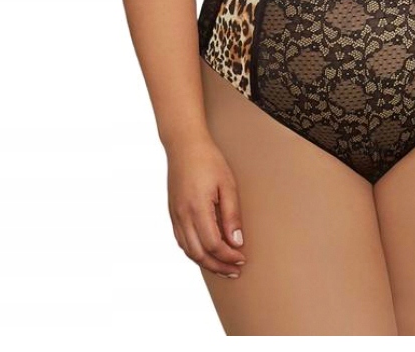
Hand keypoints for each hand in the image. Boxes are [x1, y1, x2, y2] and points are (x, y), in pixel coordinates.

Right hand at [166, 134, 246, 278]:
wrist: (184, 145)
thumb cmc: (208, 160)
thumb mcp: (227, 184)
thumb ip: (231, 214)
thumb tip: (237, 242)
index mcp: (197, 208)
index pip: (213, 245)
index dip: (228, 256)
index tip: (242, 259)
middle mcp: (183, 216)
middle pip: (199, 254)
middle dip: (218, 266)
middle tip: (235, 270)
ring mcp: (175, 216)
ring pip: (188, 250)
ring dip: (206, 263)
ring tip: (223, 266)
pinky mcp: (173, 213)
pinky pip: (182, 240)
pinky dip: (194, 252)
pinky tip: (206, 253)